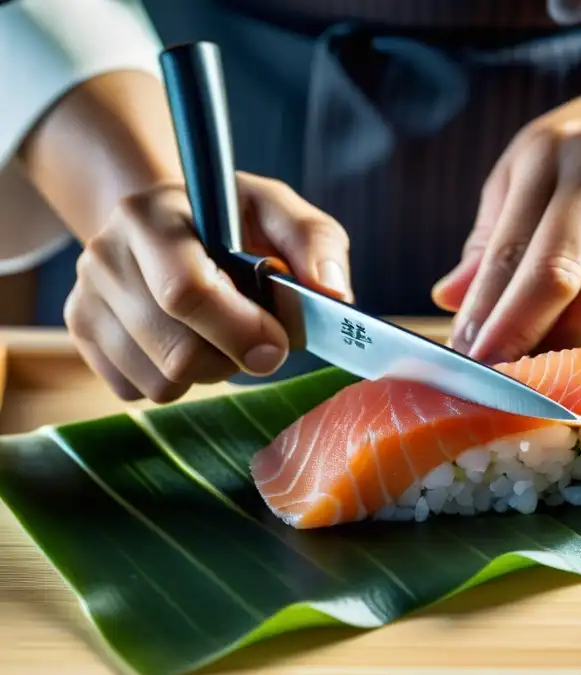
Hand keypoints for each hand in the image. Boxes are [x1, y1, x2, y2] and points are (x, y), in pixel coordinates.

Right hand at [64, 171, 351, 402]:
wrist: (171, 223)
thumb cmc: (232, 222)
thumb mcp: (279, 213)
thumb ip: (315, 242)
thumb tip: (332, 291)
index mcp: (150, 215)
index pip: (184, 292)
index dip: (240, 330)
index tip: (277, 345)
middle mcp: (105, 254)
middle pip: (176, 350)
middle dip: (232, 358)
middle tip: (262, 345)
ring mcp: (85, 297)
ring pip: (159, 379)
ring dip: (207, 372)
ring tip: (221, 336)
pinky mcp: (82, 335)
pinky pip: (136, 390)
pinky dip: (176, 381)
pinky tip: (190, 343)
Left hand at [431, 70, 580, 363]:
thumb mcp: (530, 169)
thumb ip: (490, 238)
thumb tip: (450, 301)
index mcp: (559, 152)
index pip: (513, 253)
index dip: (487, 316)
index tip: (466, 358)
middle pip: (565, 285)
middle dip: (525, 339)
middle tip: (503, 371)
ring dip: (575, 334)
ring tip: (560, 324)